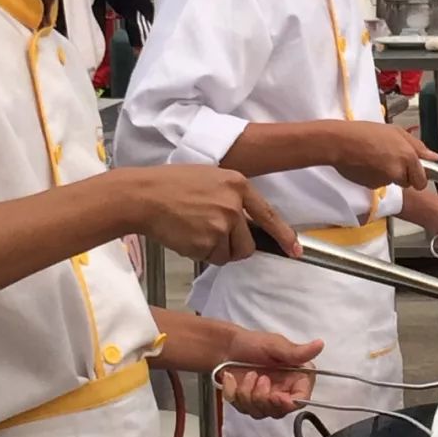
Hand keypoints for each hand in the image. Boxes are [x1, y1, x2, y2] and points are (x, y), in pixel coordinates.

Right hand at [118, 165, 298, 265]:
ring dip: (215, 251)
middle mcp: (234, 204)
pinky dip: (199, 253)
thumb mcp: (210, 178)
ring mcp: (222, 223)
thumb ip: (231, 197)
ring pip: (230, 254)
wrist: (143, 195)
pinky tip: (185, 236)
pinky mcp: (207, 241)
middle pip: (248, 243)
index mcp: (238, 184)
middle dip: (233, 247)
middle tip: (210, 236)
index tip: (294, 250)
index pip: (268, 214)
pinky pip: (211, 258)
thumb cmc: (171, 185)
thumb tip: (243, 223)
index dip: (283, 235)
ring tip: (194, 231)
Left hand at [219, 327, 323, 419]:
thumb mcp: (276, 345)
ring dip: (249, 394)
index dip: (290, 402)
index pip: (301, 399)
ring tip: (248, 373)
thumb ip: (297, 351)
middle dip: (265, 398)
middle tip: (260, 378)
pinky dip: (234, 393)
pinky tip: (233, 378)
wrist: (226, 347)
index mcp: (295, 377)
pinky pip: (242, 409)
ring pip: (260, 412)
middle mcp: (283, 391)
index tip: (277, 396)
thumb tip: (320, 344)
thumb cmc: (253, 343)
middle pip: (279, 411)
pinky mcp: (248, 404)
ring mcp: (264, 400)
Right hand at [330, 122, 436, 190]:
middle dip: (403, 175)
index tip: (414, 172)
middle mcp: (398, 172)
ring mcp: (384, 180)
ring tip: (375, 157)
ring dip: (387, 173)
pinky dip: (374, 175)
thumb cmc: (365, 133)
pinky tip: (366, 163)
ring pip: (392, 181)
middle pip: (408, 182)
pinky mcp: (371, 186)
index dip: (418, 177)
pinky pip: (378, 183)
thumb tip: (433, 157)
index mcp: (407, 156)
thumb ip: (417, 146)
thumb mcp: (395, 131)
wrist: (340, 143)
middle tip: (390, 159)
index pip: (422, 181)